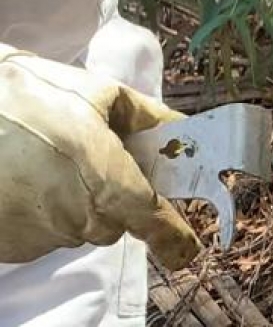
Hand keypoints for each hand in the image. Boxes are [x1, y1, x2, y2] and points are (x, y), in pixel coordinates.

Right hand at [0, 44, 200, 267]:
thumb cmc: (30, 95)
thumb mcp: (99, 93)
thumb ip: (147, 117)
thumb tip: (178, 130)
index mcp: (107, 182)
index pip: (153, 221)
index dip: (173, 235)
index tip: (185, 248)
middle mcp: (77, 219)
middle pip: (117, 219)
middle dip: (116, 193)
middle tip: (92, 157)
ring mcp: (40, 236)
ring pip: (79, 225)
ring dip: (76, 201)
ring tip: (48, 161)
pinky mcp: (11, 246)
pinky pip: (45, 231)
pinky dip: (43, 210)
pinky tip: (25, 176)